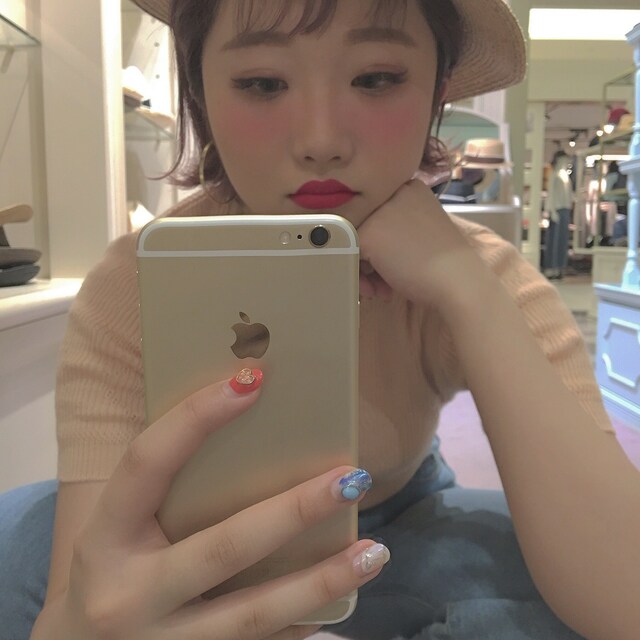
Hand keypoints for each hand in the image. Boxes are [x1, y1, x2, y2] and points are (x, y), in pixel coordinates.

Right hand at [33, 373, 384, 639]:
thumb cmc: (111, 567)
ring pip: (254, 614)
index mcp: (105, 536)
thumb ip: (167, 486)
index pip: (147, 462)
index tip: (252, 378)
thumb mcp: (120, 526)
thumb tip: (247, 415)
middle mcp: (129, 595)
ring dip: (321, 581)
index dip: (196, 417)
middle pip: (224, 547)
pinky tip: (343, 597)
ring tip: (375, 551)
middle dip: (294, 512)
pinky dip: (303, 621)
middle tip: (352, 478)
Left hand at [358, 178, 488, 310]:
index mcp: (410, 188)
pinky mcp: (368, 233)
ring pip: (355, 240)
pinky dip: (360, 277)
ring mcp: (379, 212)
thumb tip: (367, 245)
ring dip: (365, 270)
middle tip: (384, 281)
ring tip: (382, 288)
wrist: (457, 280)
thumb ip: (395, 229)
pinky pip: (350, 255)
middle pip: (364, 226)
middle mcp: (393, 192)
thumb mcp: (420, 231)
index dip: (383, 243)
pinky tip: (381, 288)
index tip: (394, 262)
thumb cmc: (444, 264)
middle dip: (371, 259)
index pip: (379, 214)